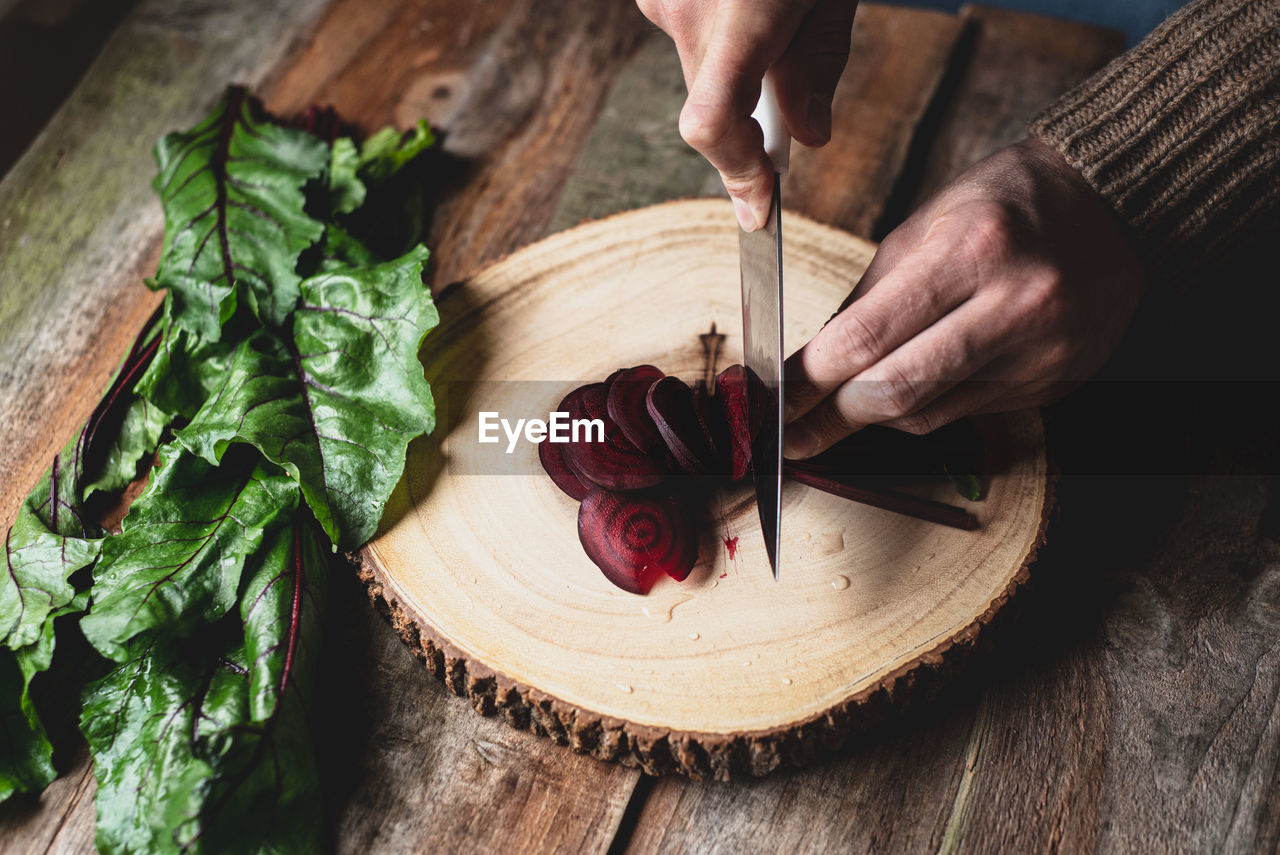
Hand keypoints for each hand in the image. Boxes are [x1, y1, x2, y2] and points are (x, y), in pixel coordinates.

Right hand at [637, 0, 857, 230]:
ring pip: (700, 80)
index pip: (714, 124)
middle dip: (749, 126)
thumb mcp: (829, 1)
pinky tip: (746, 10)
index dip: (735, 175)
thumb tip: (808, 137)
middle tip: (789, 109)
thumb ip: (817, 69)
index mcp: (742, 14)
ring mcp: (664, 4)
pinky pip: (690, 46)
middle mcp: (688, 12)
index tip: (758, 208)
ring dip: (737, 79)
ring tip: (776, 23)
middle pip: (710, 111)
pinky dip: (721, 47)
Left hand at [782, 137, 1146, 458]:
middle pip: (894, 391)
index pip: (864, 339)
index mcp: (970, 252)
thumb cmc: (1002, 206)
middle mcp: (1013, 307)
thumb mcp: (924, 228)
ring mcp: (1040, 353)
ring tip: (844, 405)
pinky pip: (964, 414)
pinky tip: (912, 386)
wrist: (1110, 207)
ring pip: (926, 414)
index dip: (807, 382)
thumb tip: (809, 366)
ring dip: (874, 415)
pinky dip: (925, 406)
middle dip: (831, 417)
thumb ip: (866, 299)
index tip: (772, 403)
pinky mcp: (1054, 383)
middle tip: (792, 433)